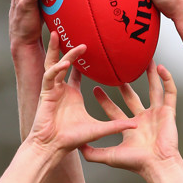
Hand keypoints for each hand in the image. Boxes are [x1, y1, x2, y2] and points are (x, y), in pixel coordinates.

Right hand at [28, 34, 134, 154]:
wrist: (53, 147)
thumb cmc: (72, 140)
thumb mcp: (99, 129)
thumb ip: (116, 126)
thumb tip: (137, 125)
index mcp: (72, 94)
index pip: (76, 72)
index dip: (81, 60)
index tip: (89, 47)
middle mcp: (61, 89)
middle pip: (62, 62)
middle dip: (67, 48)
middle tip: (76, 35)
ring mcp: (52, 90)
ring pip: (53, 64)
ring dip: (56, 50)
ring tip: (59, 36)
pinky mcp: (45, 94)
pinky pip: (50, 76)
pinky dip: (57, 69)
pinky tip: (65, 64)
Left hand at [80, 61, 178, 174]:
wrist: (157, 165)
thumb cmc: (136, 163)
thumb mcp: (109, 157)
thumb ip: (93, 153)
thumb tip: (77, 148)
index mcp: (129, 128)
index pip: (114, 110)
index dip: (104, 100)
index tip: (95, 88)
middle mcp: (142, 119)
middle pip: (131, 97)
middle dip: (123, 83)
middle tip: (114, 69)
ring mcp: (156, 114)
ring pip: (153, 89)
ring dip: (149, 75)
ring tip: (143, 60)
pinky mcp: (168, 112)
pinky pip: (169, 92)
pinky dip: (167, 80)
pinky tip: (161, 67)